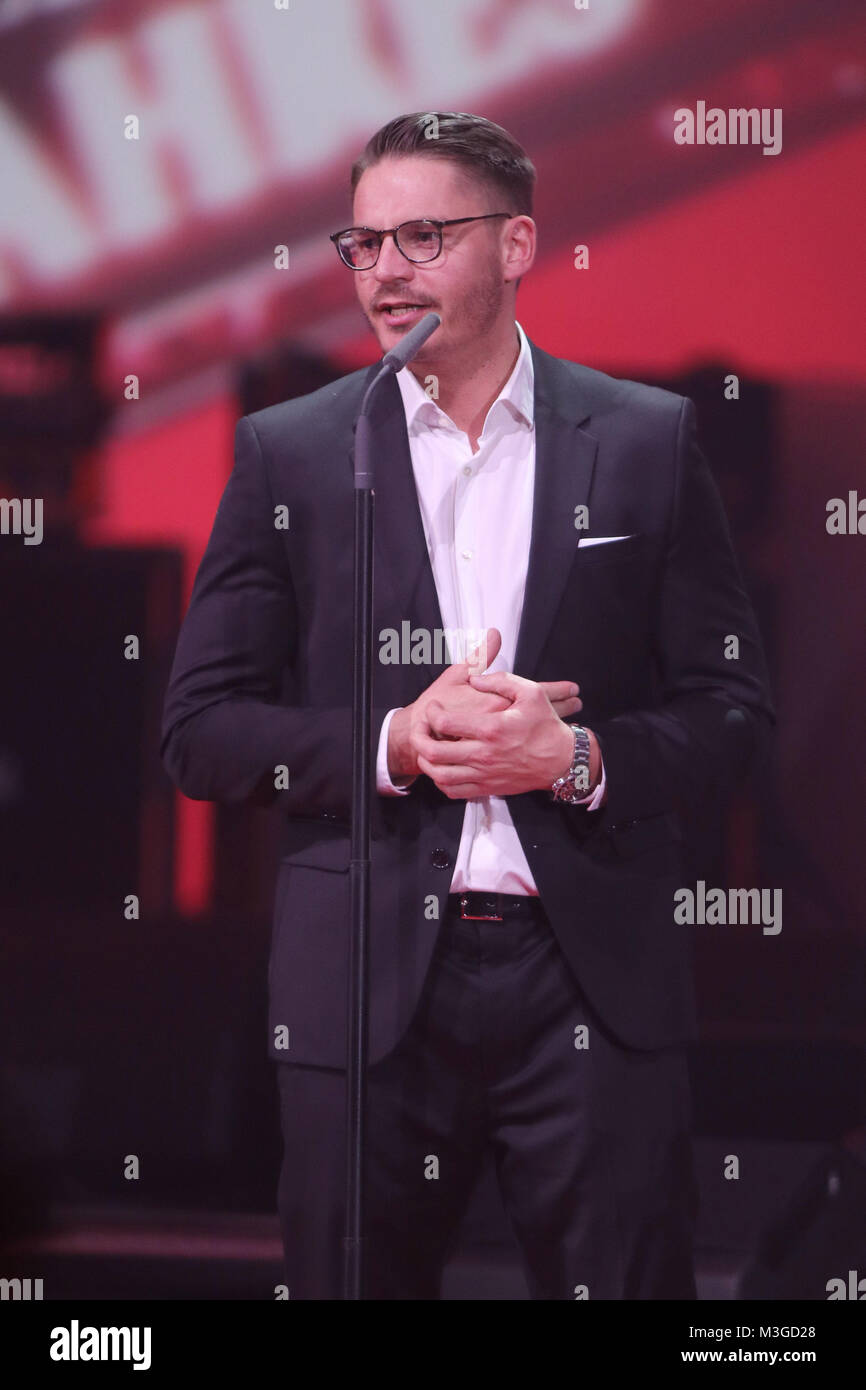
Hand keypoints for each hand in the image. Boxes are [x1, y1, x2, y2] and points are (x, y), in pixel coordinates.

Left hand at [386, 627, 581, 782]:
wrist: (562, 761)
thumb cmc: (546, 726)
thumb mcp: (531, 692)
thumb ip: (501, 680)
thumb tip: (476, 679)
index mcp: (491, 729)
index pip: (445, 723)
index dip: (432, 713)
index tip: (433, 707)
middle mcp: (483, 755)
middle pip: (435, 752)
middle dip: (419, 738)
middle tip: (420, 727)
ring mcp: (484, 775)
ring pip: (440, 775)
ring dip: (426, 761)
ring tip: (426, 748)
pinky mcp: (487, 788)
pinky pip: (454, 791)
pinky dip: (441, 781)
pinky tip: (442, 767)